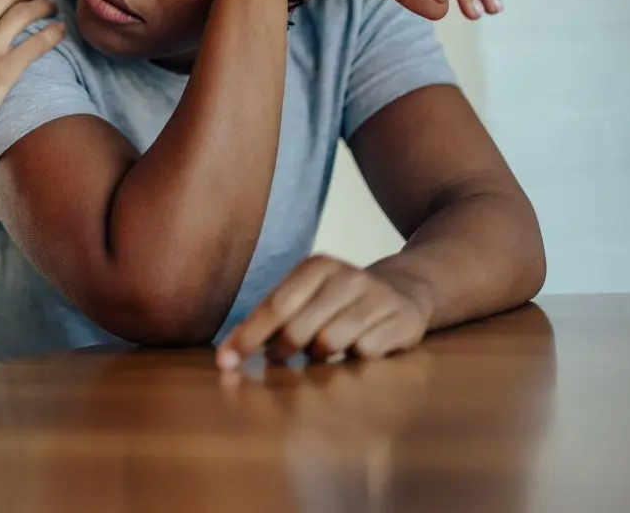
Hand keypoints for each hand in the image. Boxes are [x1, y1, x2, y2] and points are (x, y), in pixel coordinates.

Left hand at [216, 255, 432, 369]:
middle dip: (282, 351)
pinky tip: (356, 352)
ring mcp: (378, 298)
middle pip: (298, 328)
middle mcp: (348, 277)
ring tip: (321, 351)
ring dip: (318, 357)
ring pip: (330, 343)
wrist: (404, 292)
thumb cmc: (337, 303)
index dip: (249, 337)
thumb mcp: (305, 298)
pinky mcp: (402, 321)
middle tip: (279, 358)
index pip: (275, 306)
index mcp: (317, 266)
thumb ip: (269, 319)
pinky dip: (352, 361)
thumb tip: (228, 353)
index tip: (225, 363)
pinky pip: (363, 354)